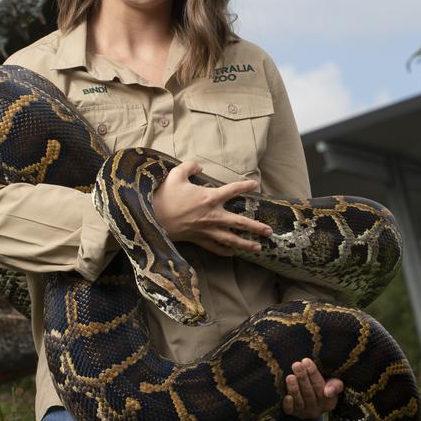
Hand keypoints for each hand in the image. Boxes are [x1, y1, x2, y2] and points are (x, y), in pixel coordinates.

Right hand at [152, 159, 271, 257]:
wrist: (152, 217)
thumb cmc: (164, 195)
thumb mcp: (175, 174)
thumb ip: (189, 167)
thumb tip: (199, 167)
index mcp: (209, 197)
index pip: (233, 190)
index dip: (245, 186)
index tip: (255, 184)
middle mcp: (212, 215)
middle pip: (240, 222)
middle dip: (256, 227)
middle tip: (269, 231)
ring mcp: (206, 229)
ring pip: (231, 238)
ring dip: (246, 243)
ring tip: (259, 247)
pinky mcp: (198, 239)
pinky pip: (214, 247)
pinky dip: (224, 251)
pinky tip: (232, 253)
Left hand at [283, 358, 342, 417]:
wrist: (308, 394)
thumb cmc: (321, 385)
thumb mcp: (332, 383)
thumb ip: (335, 385)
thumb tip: (328, 391)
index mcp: (328, 402)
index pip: (321, 387)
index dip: (313, 374)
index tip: (306, 361)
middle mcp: (317, 410)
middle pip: (309, 393)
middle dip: (302, 378)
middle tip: (296, 365)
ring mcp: (304, 412)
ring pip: (299, 401)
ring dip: (294, 389)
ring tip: (290, 377)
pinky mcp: (292, 413)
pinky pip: (290, 411)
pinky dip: (288, 404)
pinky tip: (286, 396)